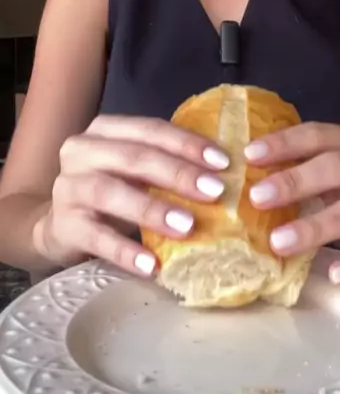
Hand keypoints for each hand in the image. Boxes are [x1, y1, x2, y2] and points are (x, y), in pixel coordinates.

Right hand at [34, 115, 228, 276]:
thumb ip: (166, 162)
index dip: (187, 144)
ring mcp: (68, 188)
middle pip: (133, 158)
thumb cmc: (110, 189)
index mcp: (105, 130)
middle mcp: (81, 152)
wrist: (59, 225)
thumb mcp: (132, 168)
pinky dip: (126, 251)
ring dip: (152, 209)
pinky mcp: (63, 226)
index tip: (223, 162)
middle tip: (215, 192)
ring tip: (187, 226)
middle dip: (177, 174)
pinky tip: (152, 265)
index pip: (150, 129)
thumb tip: (224, 173)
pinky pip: (97, 238)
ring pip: (110, 193)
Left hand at [245, 122, 339, 286]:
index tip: (250, 155)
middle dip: (295, 181)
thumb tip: (247, 177)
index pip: (318, 134)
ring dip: (315, 226)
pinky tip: (334, 275)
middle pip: (337, 167)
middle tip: (257, 197)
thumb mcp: (336, 173)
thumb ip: (302, 169)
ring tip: (280, 242)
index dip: (284, 143)